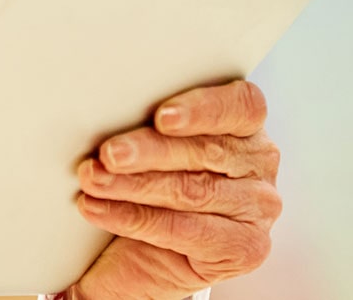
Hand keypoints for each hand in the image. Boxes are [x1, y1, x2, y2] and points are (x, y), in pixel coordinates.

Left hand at [69, 80, 280, 299]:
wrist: (147, 252)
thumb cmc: (150, 186)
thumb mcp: (150, 146)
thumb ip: (146, 122)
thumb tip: (101, 100)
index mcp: (244, 126)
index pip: (242, 106)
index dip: (204, 108)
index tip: (162, 116)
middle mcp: (258, 165)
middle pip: (207, 151)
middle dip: (149, 151)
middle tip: (107, 154)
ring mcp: (257, 209)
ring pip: (192, 190)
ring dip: (134, 185)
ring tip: (94, 180)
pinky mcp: (245, 247)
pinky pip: (183, 230)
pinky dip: (133, 218)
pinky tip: (99, 210)